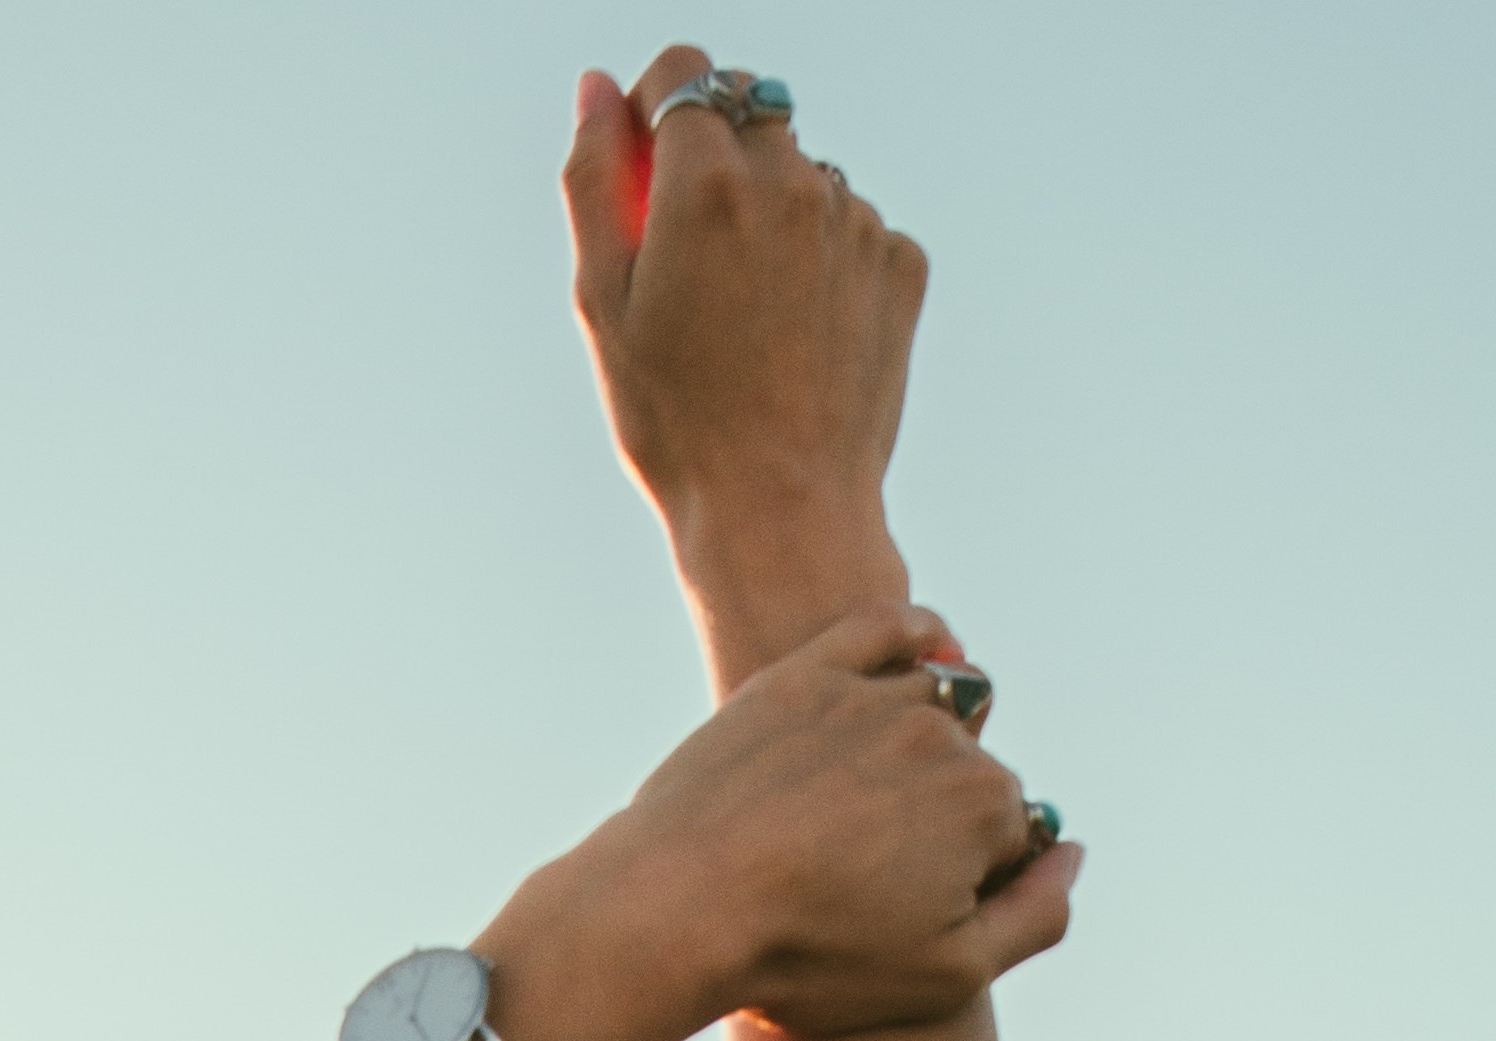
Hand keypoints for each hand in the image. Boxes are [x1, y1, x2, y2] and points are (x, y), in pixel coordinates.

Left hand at [529, 600, 1070, 1040]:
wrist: (678, 911)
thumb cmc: (810, 959)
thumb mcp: (944, 977)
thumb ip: (1036, 917)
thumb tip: (1073, 852)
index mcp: (987, 805)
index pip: (1011, 834)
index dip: (970, 879)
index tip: (912, 914)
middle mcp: (941, 734)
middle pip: (973, 768)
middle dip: (943, 815)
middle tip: (873, 874)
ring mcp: (872, 695)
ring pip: (938, 699)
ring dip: (930, 736)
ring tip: (876, 799)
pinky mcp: (806, 674)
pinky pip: (888, 629)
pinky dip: (919, 638)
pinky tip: (923, 660)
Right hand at [562, 49, 929, 684]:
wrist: (781, 515)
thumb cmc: (677, 424)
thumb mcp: (604, 304)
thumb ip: (594, 179)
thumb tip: (598, 89)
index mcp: (709, 182)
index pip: (686, 70)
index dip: (658, 106)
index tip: (648, 162)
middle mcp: (792, 181)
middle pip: (749, 113)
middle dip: (718, 161)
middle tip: (697, 260)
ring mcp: (856, 219)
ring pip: (804, 174)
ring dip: (775, 214)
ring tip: (752, 318)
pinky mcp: (900, 263)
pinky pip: (853, 227)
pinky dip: (824, 261)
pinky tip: (800, 336)